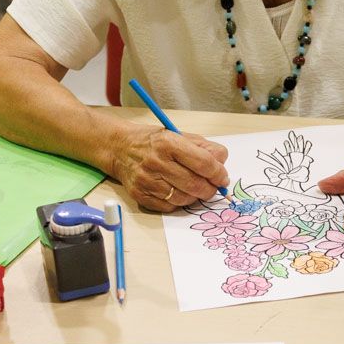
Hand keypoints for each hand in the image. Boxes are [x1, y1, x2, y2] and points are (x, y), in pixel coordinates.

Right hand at [113, 126, 230, 211]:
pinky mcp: (140, 195)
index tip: (223, 178)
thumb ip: (204, 148)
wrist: (120, 148)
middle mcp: (156, 162)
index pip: (203, 163)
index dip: (218, 173)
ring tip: (195, 188)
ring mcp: (147, 180)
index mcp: (168, 143)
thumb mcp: (180, 136)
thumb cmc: (153, 142)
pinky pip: (170, 207)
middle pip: (195, 184)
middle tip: (213, 187)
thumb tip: (222, 164)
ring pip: (184, 199)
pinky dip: (180, 202)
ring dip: (195, 197)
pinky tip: (178, 192)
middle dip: (210, 189)